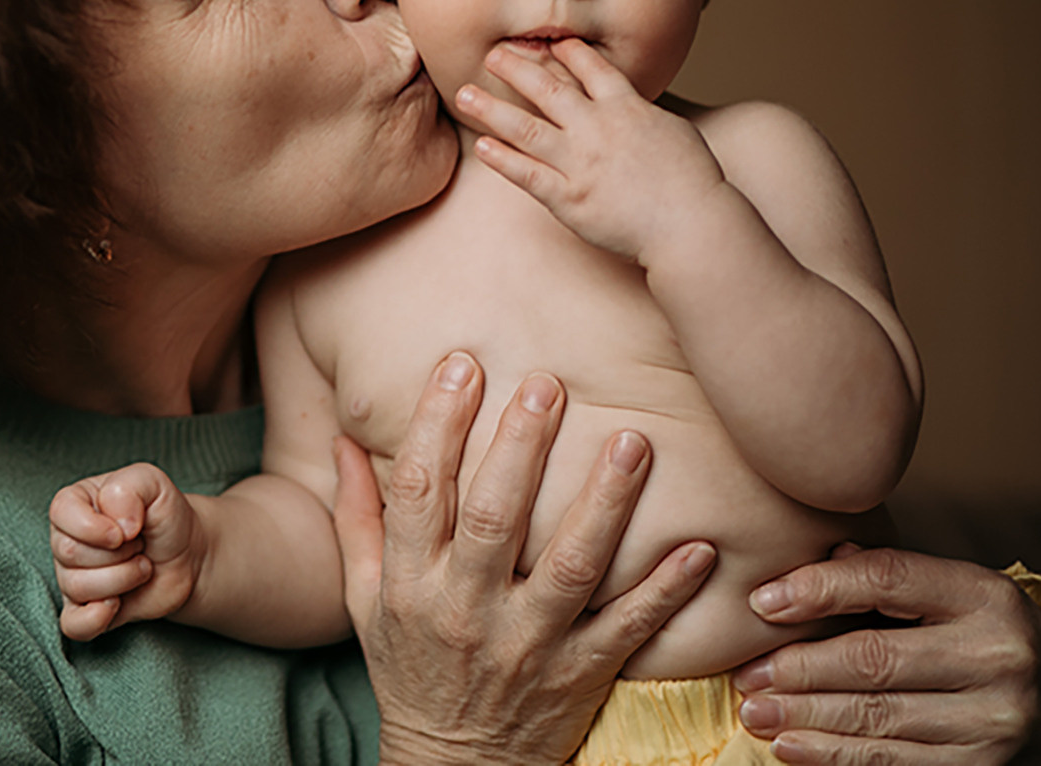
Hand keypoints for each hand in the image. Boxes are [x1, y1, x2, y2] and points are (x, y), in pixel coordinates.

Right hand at [49, 462, 203, 640]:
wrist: (186, 554)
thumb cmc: (163, 515)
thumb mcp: (152, 482)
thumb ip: (130, 487)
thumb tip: (116, 525)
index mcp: (75, 504)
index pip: (61, 513)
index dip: (95, 526)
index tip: (128, 530)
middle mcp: (66, 540)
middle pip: (70, 553)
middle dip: (118, 553)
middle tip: (139, 545)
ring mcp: (73, 577)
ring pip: (77, 587)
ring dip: (123, 579)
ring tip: (142, 566)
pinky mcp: (86, 610)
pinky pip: (73, 625)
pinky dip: (94, 619)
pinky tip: (116, 605)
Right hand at [333, 353, 717, 764]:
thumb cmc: (407, 668)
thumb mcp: (363, 599)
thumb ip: (357, 518)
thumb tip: (341, 438)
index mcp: (411, 585)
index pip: (419, 490)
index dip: (437, 423)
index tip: (461, 363)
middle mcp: (466, 611)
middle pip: (494, 518)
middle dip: (521, 446)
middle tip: (548, 383)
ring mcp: (527, 646)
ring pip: (570, 567)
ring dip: (605, 504)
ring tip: (633, 443)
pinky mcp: (580, 676)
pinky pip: (628, 630)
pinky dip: (666, 590)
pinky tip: (699, 544)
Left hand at [457, 38, 726, 263]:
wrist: (692, 224)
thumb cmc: (693, 181)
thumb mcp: (673, 132)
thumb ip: (642, 116)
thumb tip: (628, 104)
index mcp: (628, 108)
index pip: (591, 69)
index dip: (568, 53)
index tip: (549, 42)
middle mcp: (597, 128)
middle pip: (548, 88)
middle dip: (516, 68)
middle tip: (491, 54)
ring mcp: (579, 162)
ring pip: (526, 127)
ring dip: (492, 108)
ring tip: (464, 95)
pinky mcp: (568, 197)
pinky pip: (526, 174)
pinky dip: (502, 159)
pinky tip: (481, 146)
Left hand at [734, 545, 1040, 763]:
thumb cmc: (988, 637)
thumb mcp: (957, 593)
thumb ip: (888, 580)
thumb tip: (808, 568)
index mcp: (984, 595)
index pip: (887, 580)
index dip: (818, 588)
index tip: (761, 602)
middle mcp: (996, 656)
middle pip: (874, 659)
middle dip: (798, 669)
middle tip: (746, 674)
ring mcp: (993, 719)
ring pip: (877, 718)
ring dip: (805, 717)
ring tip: (754, 712)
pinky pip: (894, 762)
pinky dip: (836, 756)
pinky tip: (793, 749)